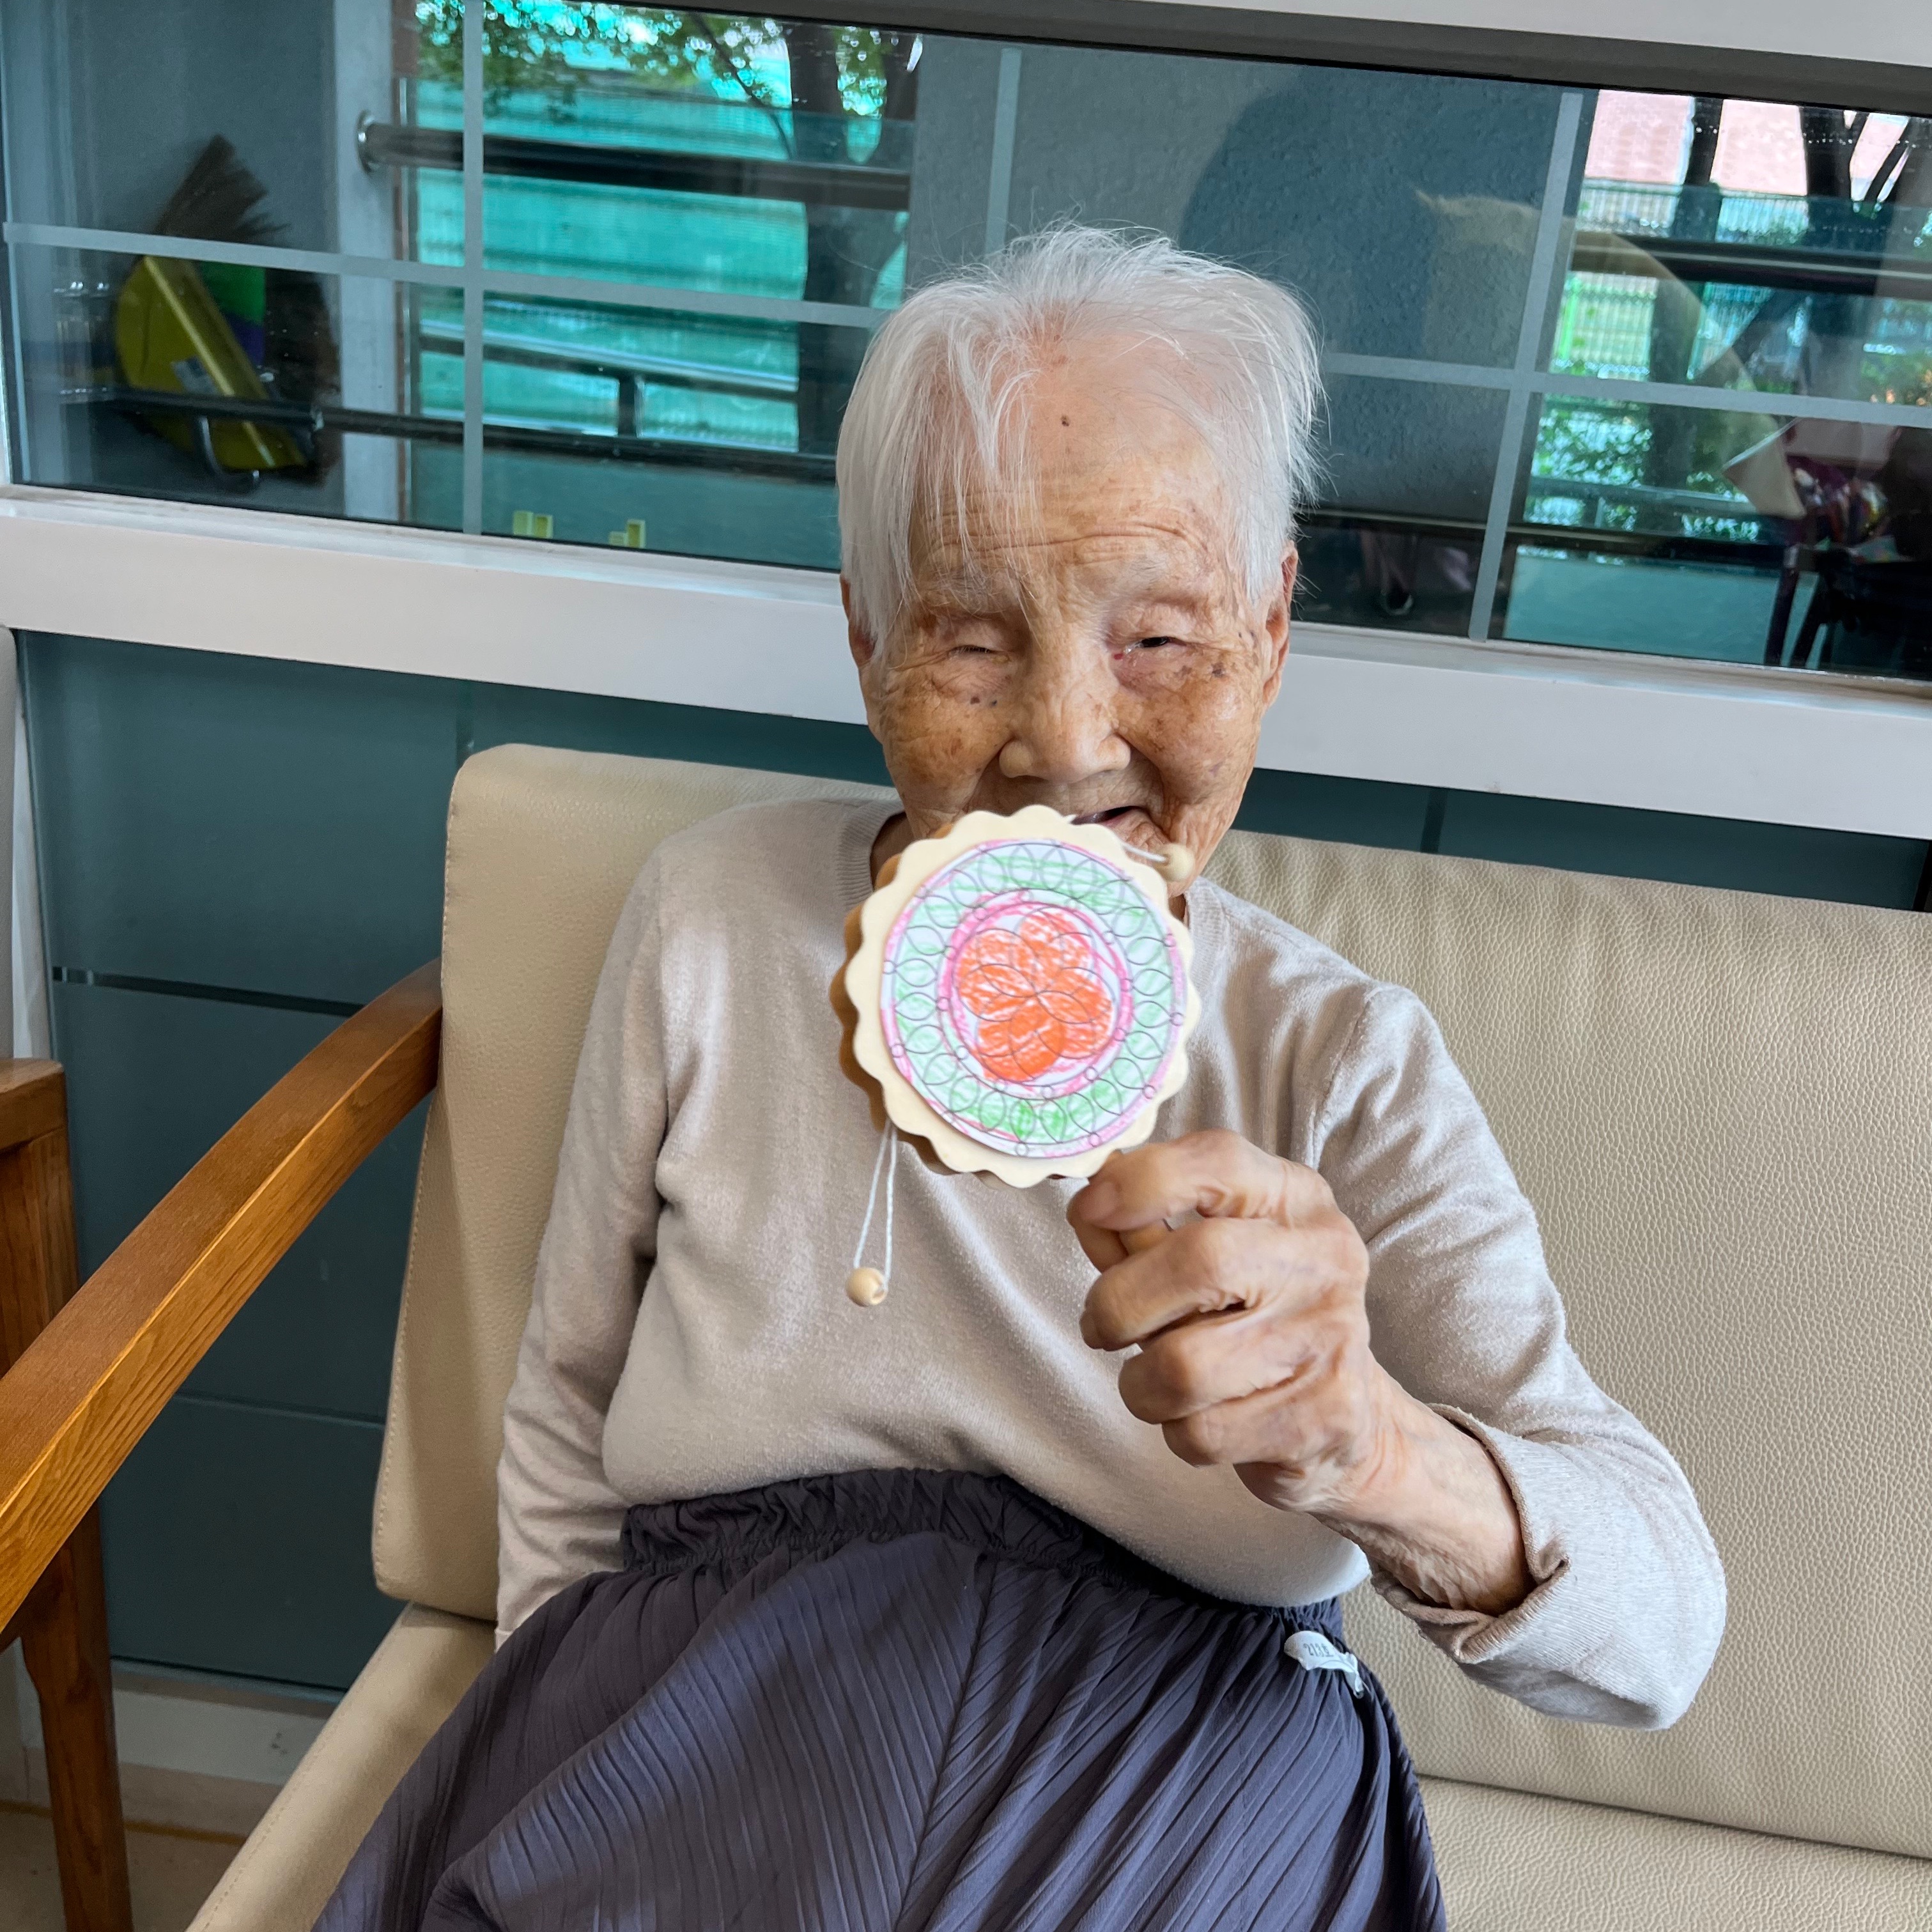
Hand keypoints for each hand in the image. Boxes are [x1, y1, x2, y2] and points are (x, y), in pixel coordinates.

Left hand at [1068, 1131, 1532, 1614]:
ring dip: (1140, 1384)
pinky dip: (1177, 1431)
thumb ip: (1141, 1227)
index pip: (1218, 1160)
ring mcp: (1330, 1339)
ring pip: (1184, 1366)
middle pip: (1198, 1261)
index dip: (1138, 1181)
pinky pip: (1201, 1433)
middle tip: (1102, 1325)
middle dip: (1118, 1302)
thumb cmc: (1254, 1318)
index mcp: (1295, 1199)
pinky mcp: (1324, 1418)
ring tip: (1157, 1381)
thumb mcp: (1207, 1252)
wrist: (1351, 1417)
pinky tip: (1205, 1417)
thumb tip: (1086, 1211)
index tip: (1087, 1209)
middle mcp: (1324, 1258)